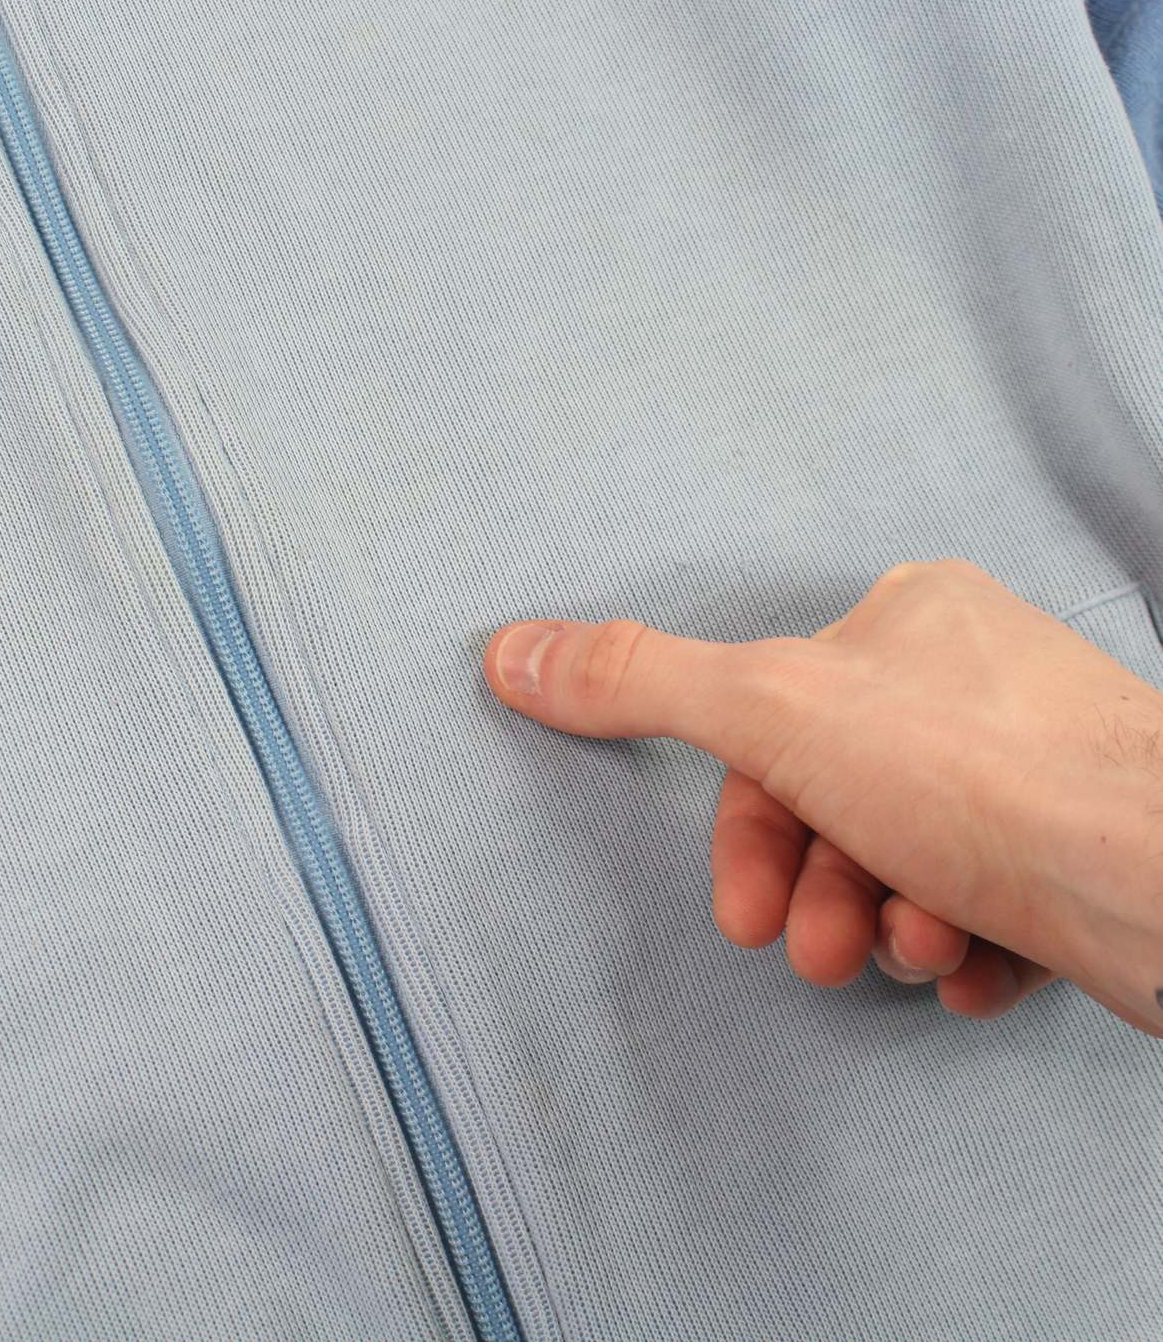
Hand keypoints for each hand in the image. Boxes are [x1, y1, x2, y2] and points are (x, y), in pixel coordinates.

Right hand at [483, 559, 1162, 1036]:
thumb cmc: (984, 776)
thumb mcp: (769, 710)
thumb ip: (635, 682)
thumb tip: (511, 650)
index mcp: (909, 622)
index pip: (777, 721)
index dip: (748, 826)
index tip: (746, 907)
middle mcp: (975, 684)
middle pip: (839, 800)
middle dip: (817, 891)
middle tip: (818, 949)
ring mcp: (1035, 772)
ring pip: (910, 861)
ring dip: (886, 923)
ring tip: (915, 949)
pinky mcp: (1080, 857)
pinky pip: (987, 907)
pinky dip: (958, 947)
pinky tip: (969, 970)